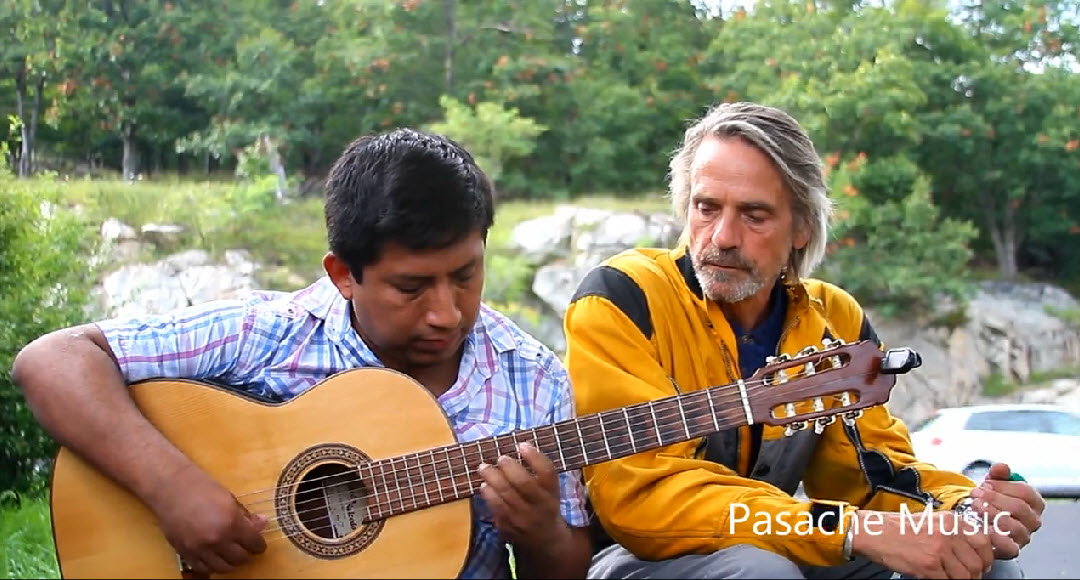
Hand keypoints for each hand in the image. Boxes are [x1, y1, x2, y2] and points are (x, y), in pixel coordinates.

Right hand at [146, 464, 266, 574]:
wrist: (171, 488)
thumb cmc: (202, 487)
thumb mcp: (230, 499)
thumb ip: (246, 516)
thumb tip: (262, 524)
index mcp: (231, 523)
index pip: (254, 543)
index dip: (259, 544)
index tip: (258, 543)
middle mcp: (216, 540)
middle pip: (241, 559)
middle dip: (247, 554)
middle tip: (246, 548)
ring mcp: (199, 549)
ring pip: (223, 568)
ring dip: (231, 562)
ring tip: (231, 554)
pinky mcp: (185, 553)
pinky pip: (204, 569)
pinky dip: (212, 566)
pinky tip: (215, 557)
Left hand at [477, 442, 568, 550]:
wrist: (545, 541)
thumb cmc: (545, 506)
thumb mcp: (550, 490)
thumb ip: (538, 471)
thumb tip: (520, 445)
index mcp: (552, 495)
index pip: (547, 473)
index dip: (535, 456)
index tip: (522, 445)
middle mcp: (539, 508)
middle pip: (524, 483)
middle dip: (509, 467)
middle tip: (500, 457)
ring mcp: (523, 520)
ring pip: (505, 496)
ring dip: (492, 478)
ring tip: (484, 467)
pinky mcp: (508, 528)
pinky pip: (494, 508)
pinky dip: (488, 494)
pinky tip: (484, 485)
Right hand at [851, 509, 996, 578]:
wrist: (873, 532)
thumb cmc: (899, 528)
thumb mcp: (931, 521)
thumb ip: (952, 531)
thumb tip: (973, 551)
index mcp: (951, 521)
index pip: (984, 542)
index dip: (986, 558)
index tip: (982, 565)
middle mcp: (948, 533)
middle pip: (978, 563)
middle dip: (976, 574)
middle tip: (969, 577)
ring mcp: (939, 550)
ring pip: (966, 576)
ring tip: (952, 579)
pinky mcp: (928, 566)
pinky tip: (938, 579)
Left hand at [967, 462, 1044, 557]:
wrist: (980, 522)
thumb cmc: (991, 501)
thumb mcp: (993, 485)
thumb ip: (998, 474)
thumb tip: (1001, 467)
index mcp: (1034, 502)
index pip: (1026, 492)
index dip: (1003, 487)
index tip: (985, 484)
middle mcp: (1033, 521)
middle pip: (1019, 507)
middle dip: (994, 498)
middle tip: (975, 494)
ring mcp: (1024, 536)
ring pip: (1013, 526)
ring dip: (991, 514)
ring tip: (975, 506)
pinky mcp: (1013, 550)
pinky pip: (1009, 547)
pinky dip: (994, 536)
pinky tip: (981, 526)